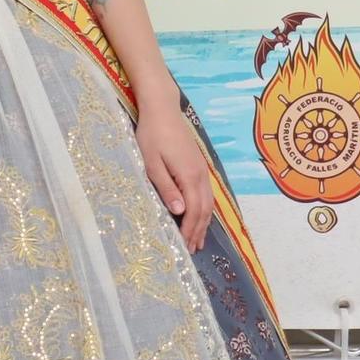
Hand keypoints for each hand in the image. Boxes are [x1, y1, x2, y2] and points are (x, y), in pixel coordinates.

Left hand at [137, 103, 210, 250]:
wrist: (162, 109)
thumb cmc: (152, 135)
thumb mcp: (152, 163)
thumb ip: (166, 187)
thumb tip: (179, 211)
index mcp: (189, 176)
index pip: (193, 210)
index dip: (190, 230)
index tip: (184, 247)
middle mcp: (200, 175)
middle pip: (204, 209)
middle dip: (198, 231)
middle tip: (193, 250)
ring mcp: (202, 170)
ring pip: (207, 202)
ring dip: (203, 222)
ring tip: (197, 239)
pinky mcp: (198, 165)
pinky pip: (206, 193)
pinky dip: (203, 208)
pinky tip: (198, 214)